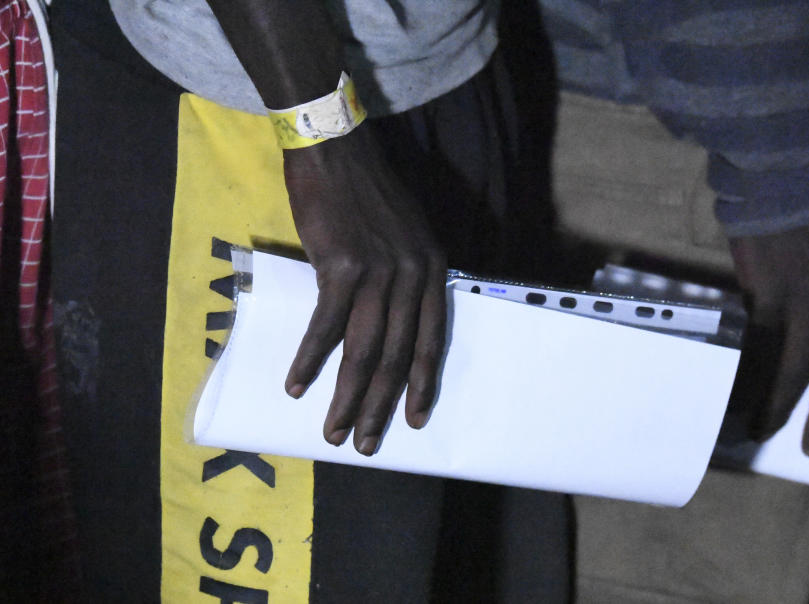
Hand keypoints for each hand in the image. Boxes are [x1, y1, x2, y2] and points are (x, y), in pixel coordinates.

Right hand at [282, 126, 446, 455]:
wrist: (335, 151)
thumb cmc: (365, 194)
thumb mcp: (405, 234)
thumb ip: (407, 278)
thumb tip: (392, 323)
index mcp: (433, 270)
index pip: (433, 340)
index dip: (422, 383)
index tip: (414, 419)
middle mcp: (413, 274)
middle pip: (399, 355)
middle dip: (382, 406)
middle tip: (368, 444)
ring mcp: (379, 271)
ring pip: (365, 350)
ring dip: (347, 397)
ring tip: (334, 430)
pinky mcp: (342, 266)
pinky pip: (325, 326)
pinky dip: (309, 359)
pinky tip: (296, 384)